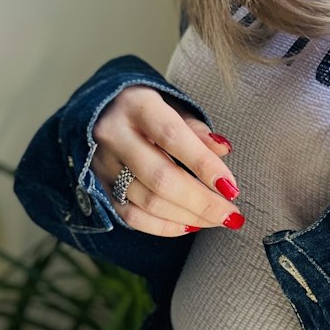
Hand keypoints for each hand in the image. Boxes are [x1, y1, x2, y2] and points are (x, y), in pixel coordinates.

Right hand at [90, 86, 242, 234]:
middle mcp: (114, 135)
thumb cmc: (146, 105)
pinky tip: (189, 226)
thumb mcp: (172, 103)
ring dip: (188, 217)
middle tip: (231, 214)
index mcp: (136, 105)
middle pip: (161, 178)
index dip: (204, 164)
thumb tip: (224, 151)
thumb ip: (196, 128)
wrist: (98, 109)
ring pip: (148, 202)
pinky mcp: (99, 187)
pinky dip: (163, 227)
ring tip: (217, 220)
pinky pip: (132, 217)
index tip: (231, 186)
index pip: (173, 137)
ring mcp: (103, 165)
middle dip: (202, 202)